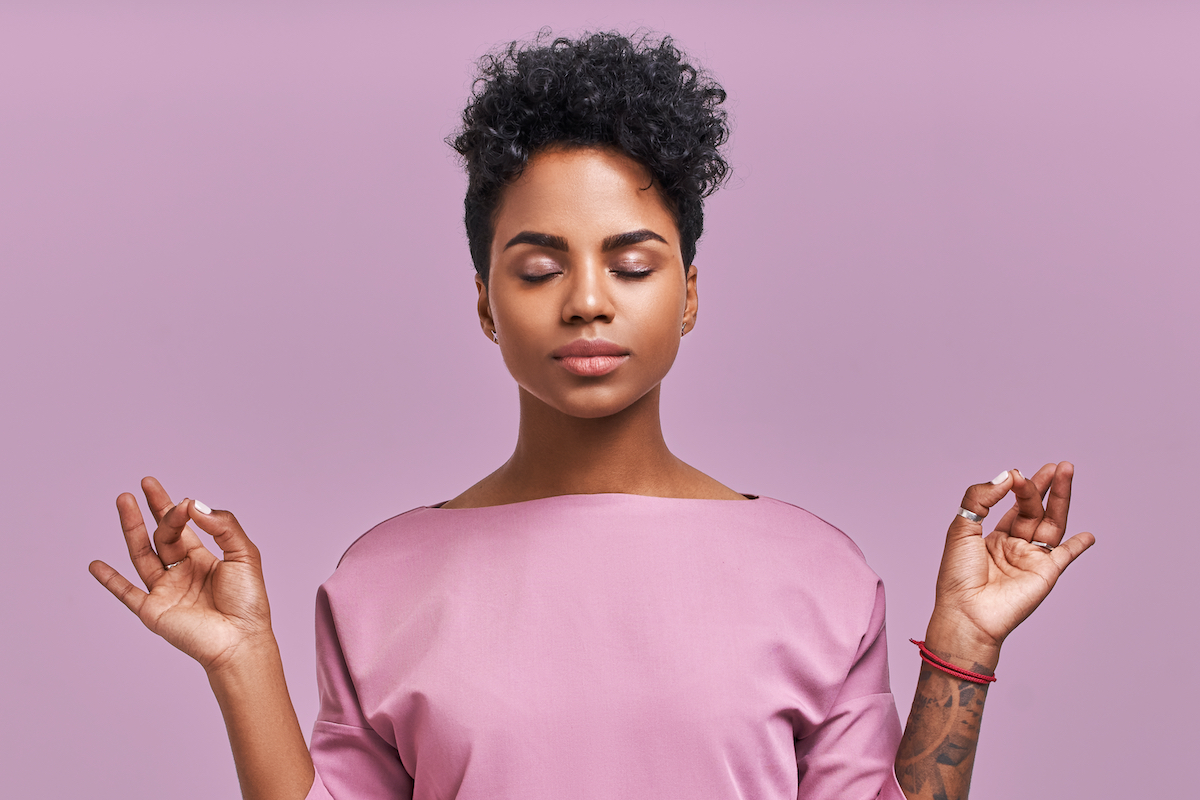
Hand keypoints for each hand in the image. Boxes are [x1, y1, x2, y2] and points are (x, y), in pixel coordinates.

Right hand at [89, 477, 273, 673]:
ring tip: (123, 500)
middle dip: (155, 509)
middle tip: (146, 483)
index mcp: (204, 559)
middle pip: (163, 535)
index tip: (184, 500)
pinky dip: (110, 580)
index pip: (185, 527)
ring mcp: (165, 591)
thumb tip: (194, 504)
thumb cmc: (248, 601)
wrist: (240, 640)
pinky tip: (95, 564)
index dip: (181, 509)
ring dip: (131, 528)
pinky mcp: (153, 610)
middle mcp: (182, 573)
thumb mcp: (244, 554)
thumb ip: (223, 526)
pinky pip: (126, 593)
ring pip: (142, 554)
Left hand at [926, 462, 1095, 667]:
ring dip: (1061, 500)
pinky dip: (1078, 545)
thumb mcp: (962, 528)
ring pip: (1051, 524)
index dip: (1015, 487)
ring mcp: (1031, 560)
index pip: (1012, 506)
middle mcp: (1014, 547)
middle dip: (1044, 487)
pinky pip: (1065, 556)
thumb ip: (981, 498)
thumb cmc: (957, 575)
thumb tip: (1008, 475)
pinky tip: (1088, 535)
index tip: (1016, 474)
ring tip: (1067, 473)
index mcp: (992, 537)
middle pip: (1035, 510)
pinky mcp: (1046, 574)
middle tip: (1056, 465)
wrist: (967, 612)